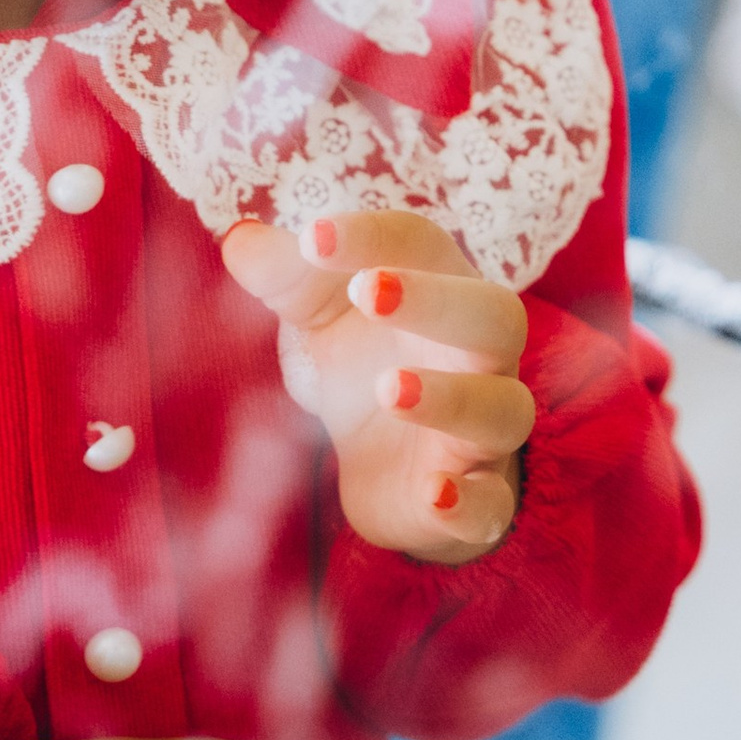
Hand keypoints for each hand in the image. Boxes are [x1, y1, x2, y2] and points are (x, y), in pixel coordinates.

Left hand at [222, 209, 533, 562]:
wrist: (397, 471)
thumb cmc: (365, 367)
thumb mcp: (319, 318)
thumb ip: (285, 278)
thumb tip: (239, 238)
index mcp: (444, 293)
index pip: (423, 246)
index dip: (372, 236)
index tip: (311, 237)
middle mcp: (481, 358)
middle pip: (495, 316)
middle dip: (436, 301)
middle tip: (367, 291)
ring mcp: (485, 431)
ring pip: (502, 407)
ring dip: (451, 397)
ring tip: (388, 388)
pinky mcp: (477, 499)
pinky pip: (492, 503)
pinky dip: (469, 502)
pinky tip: (436, 496)